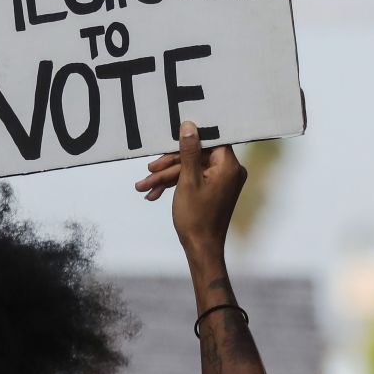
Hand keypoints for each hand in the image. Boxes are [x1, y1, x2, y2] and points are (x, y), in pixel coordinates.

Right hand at [134, 121, 246, 259]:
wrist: (201, 247)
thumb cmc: (196, 217)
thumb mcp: (187, 180)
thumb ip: (188, 151)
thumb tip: (189, 125)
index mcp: (228, 166)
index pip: (209, 140)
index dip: (188, 139)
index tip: (169, 139)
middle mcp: (229, 171)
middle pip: (196, 155)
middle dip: (170, 165)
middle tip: (149, 170)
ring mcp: (221, 181)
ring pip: (191, 169)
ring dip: (167, 177)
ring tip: (144, 187)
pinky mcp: (213, 189)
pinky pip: (194, 180)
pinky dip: (176, 185)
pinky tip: (154, 194)